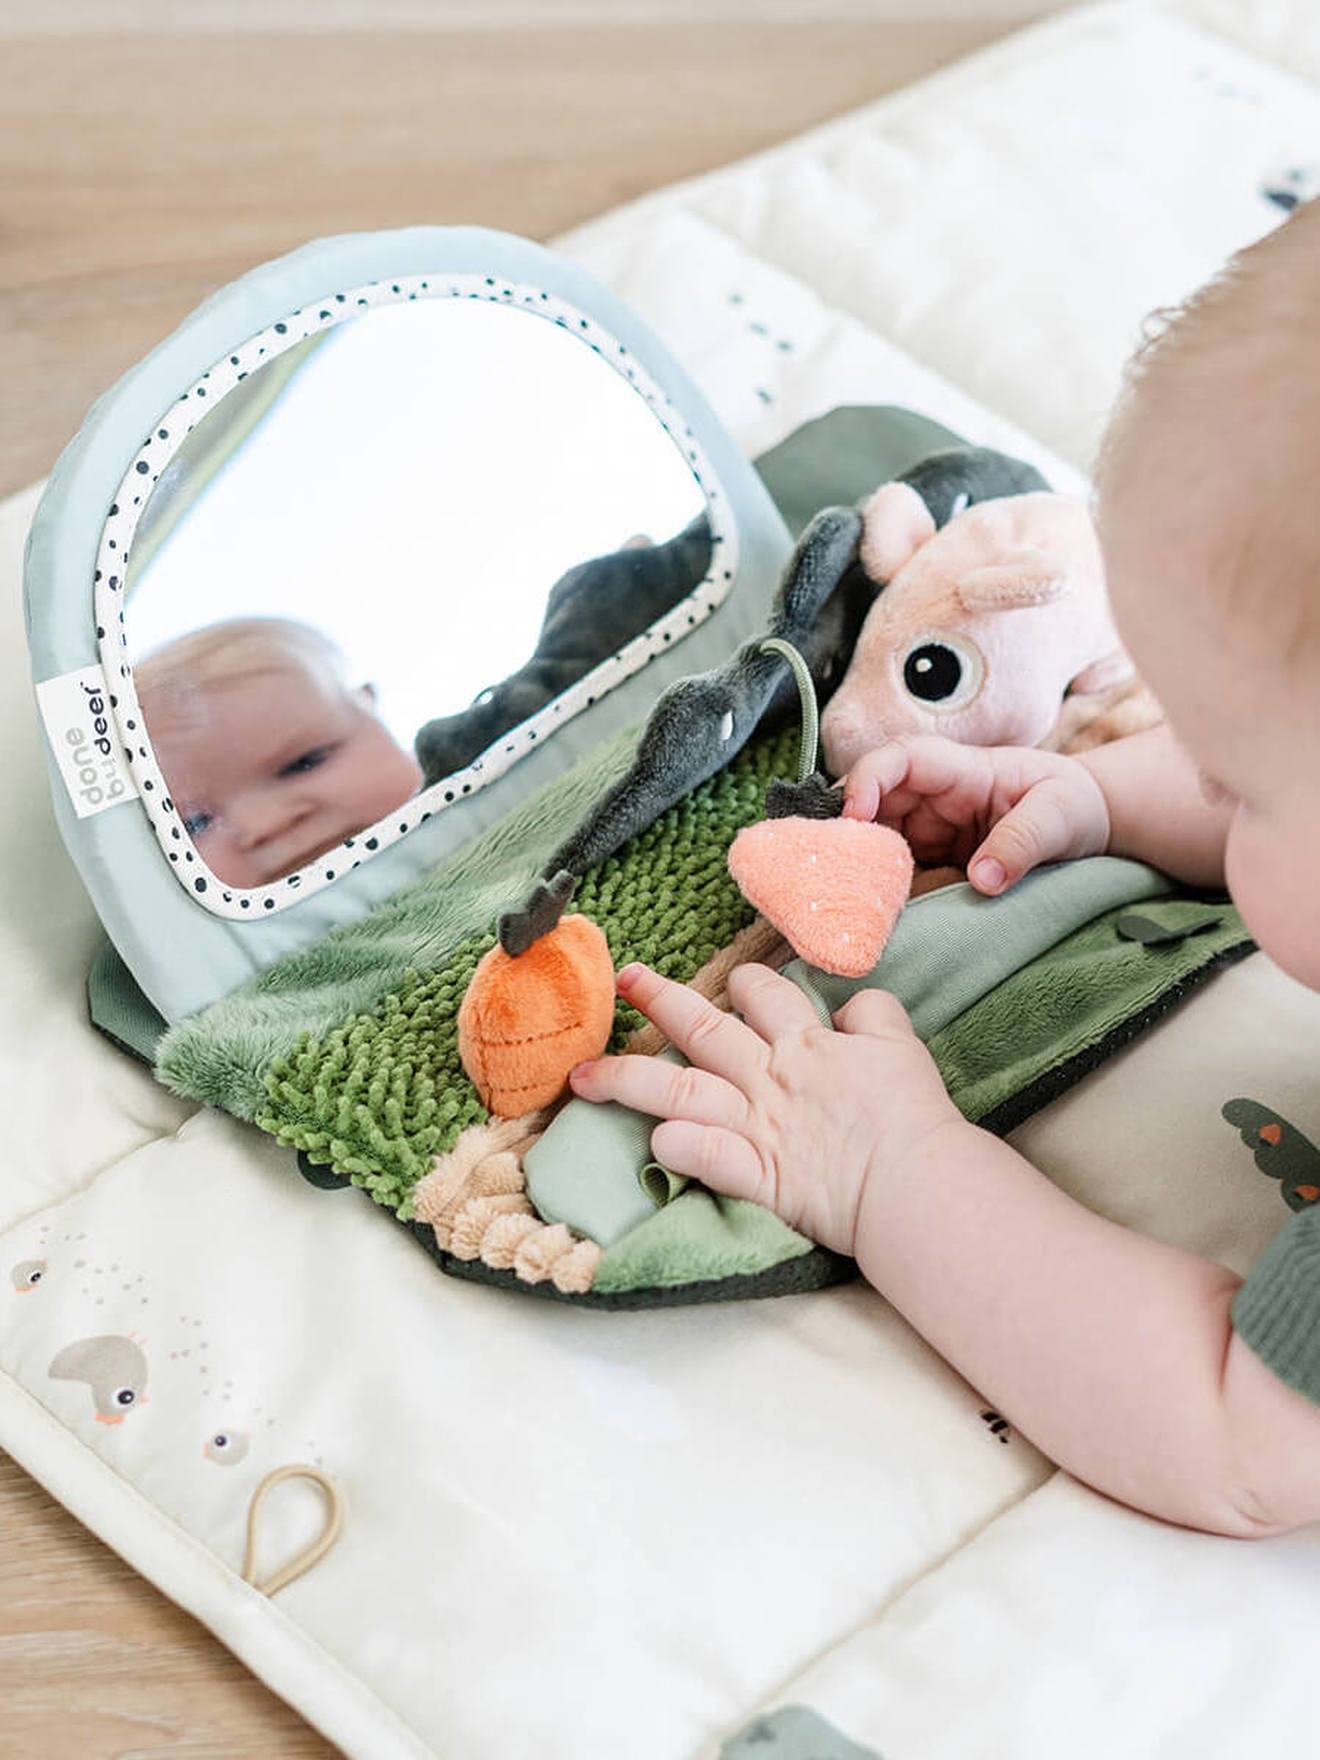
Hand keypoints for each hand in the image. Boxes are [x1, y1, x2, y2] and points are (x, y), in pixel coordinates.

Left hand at [568, 961, 967, 1258]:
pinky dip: (677, 1147)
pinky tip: (652, 1142)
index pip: (764, 994)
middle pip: (703, 1028)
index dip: (745, 982)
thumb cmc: (913, 1115)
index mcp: (806, 1044)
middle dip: (659, 999)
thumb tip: (854, 1003)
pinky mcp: (758, 1175)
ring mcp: (757, 1125)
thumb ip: (874, 1016)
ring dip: (625, 1079)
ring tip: (581, 1076)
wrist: (917, 1179)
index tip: (732, 981)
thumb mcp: (901, 1046)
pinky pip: (705, 1156)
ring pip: (678, 1090)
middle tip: (626, 980)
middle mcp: (771, 1077)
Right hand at [842, 735, 1110, 893]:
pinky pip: (893, 873)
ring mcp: (928, 830)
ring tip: (846, 898)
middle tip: (832, 870)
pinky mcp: (930, 861)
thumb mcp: (1059, 817)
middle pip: (873, 803)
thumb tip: (982, 879)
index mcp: (962, 771)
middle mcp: (934, 797)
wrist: (1086, 822)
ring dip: (857, 865)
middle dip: (847, 831)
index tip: (854, 815)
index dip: (868, 779)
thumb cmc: (1072, 804)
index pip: (902, 760)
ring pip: (875, 840)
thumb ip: (1023, 842)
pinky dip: (876, 890)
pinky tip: (869, 915)